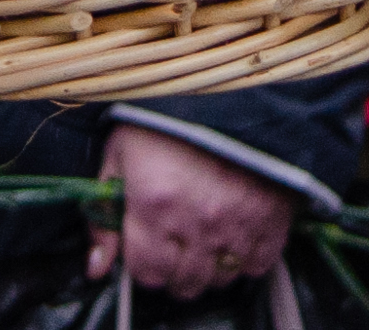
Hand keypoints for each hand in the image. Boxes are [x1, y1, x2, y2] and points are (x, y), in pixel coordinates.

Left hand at [85, 123, 298, 297]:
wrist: (229, 85)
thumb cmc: (165, 118)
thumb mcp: (119, 155)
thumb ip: (103, 217)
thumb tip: (95, 269)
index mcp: (154, 205)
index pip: (146, 274)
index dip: (144, 266)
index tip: (148, 249)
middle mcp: (196, 222)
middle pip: (183, 283)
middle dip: (174, 270)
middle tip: (176, 246)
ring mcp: (238, 223)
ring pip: (220, 279)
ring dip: (209, 268)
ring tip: (205, 239)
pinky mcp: (272, 217)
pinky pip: (258, 265)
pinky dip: (246, 258)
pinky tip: (235, 234)